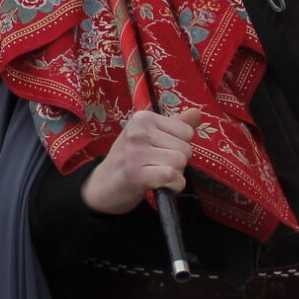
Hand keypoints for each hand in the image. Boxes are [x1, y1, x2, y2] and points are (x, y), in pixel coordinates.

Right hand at [80, 108, 201, 214]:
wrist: (102, 186)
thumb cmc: (129, 160)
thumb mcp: (149, 137)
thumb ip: (174, 125)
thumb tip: (196, 112)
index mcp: (143, 118)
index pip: (186, 131)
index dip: (179, 146)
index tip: (161, 152)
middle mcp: (139, 131)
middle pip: (186, 148)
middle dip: (178, 162)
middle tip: (157, 166)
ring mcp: (136, 152)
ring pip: (180, 162)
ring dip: (175, 175)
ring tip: (156, 175)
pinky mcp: (136, 174)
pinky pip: (172, 176)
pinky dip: (174, 186)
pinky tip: (162, 186)